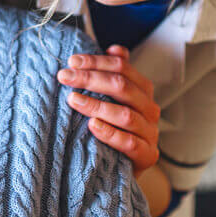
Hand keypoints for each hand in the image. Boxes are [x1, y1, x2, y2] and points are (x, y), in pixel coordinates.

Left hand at [56, 45, 160, 176]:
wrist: (125, 168)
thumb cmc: (117, 130)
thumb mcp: (115, 101)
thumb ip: (115, 75)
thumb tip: (115, 48)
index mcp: (143, 90)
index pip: (122, 67)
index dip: (96, 62)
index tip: (71, 62)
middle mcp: (150, 109)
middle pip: (122, 87)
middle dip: (91, 79)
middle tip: (64, 77)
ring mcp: (150, 133)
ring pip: (125, 114)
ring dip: (97, 105)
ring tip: (73, 100)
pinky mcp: (147, 156)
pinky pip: (130, 143)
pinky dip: (110, 133)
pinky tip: (92, 126)